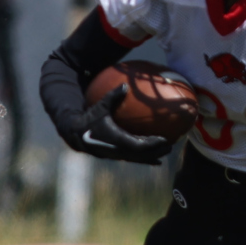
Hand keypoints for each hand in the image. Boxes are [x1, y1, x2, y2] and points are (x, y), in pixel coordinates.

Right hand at [58, 85, 172, 164]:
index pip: (137, 145)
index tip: (164, 140)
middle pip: (141, 155)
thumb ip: (113, 96)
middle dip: (156, 152)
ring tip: (166, 152)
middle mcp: (116, 150)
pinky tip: (155, 159)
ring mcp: (116, 154)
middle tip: (171, 146)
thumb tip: (125, 85)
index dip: (151, 144)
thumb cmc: (89, 117)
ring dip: (152, 156)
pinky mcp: (115, 155)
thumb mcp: (100, 106)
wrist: (75, 133)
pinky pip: (133, 158)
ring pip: (138, 159)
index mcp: (115, 139)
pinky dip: (145, 158)